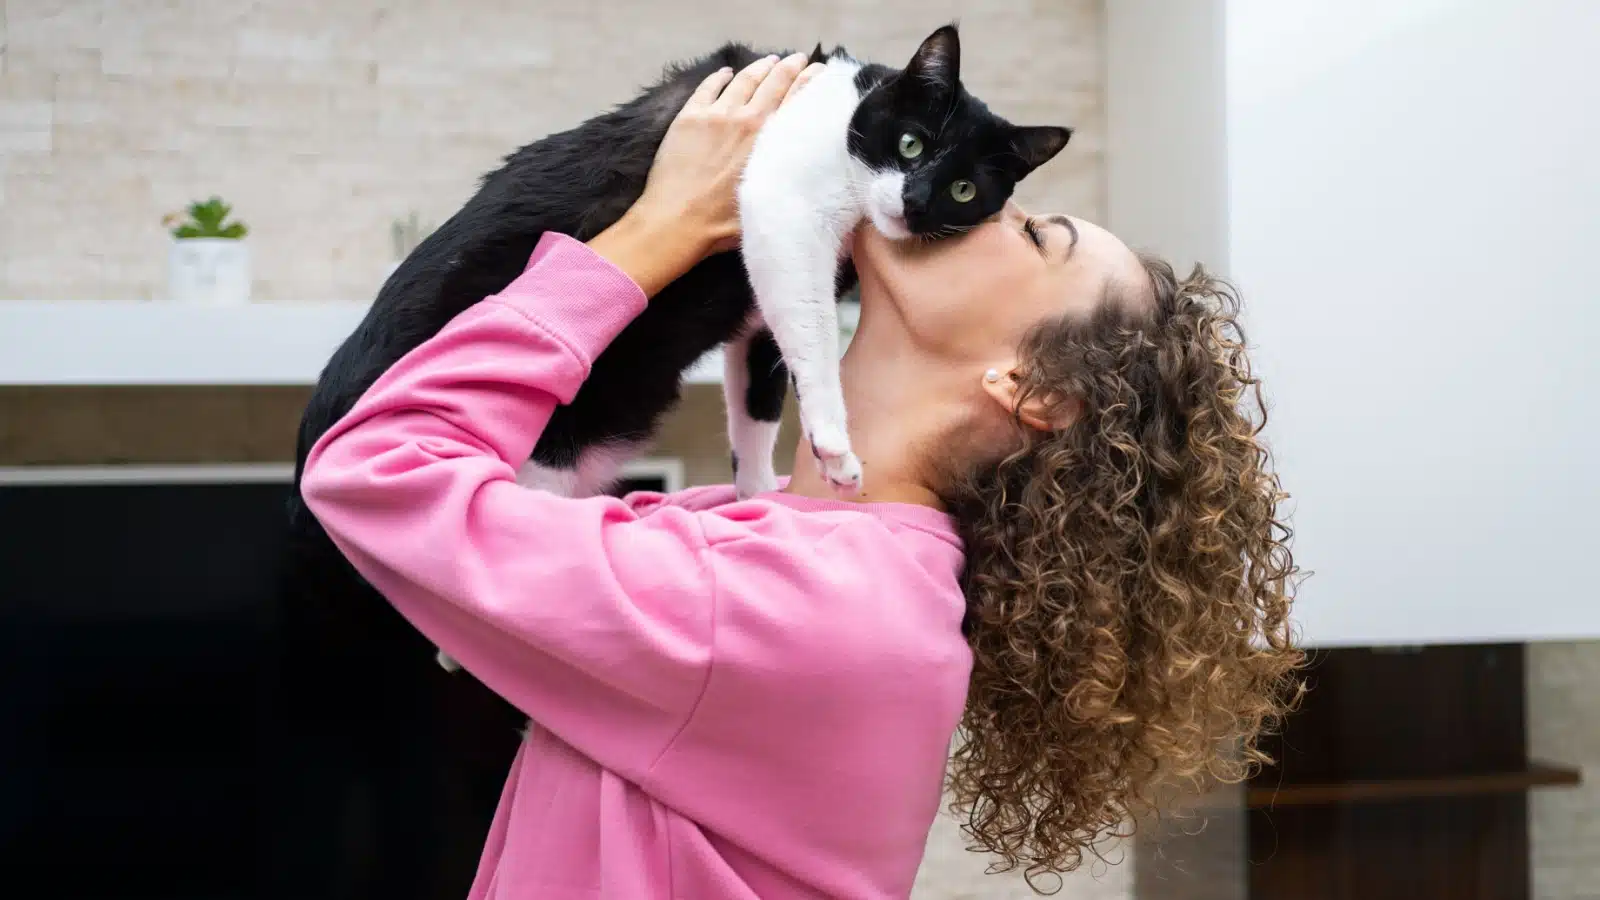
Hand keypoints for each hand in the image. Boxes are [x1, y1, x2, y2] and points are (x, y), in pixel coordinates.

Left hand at [588, 52, 823, 296]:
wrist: (677, 221)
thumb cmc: (724, 223)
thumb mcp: (769, 201)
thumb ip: (788, 179)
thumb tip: (807, 172)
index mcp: (770, 140)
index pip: (797, 99)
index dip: (811, 80)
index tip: (821, 71)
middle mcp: (747, 119)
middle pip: (774, 82)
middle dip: (790, 66)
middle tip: (800, 58)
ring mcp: (716, 114)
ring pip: (743, 80)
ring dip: (759, 67)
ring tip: (770, 60)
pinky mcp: (689, 116)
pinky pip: (709, 87)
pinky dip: (720, 76)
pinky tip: (726, 72)